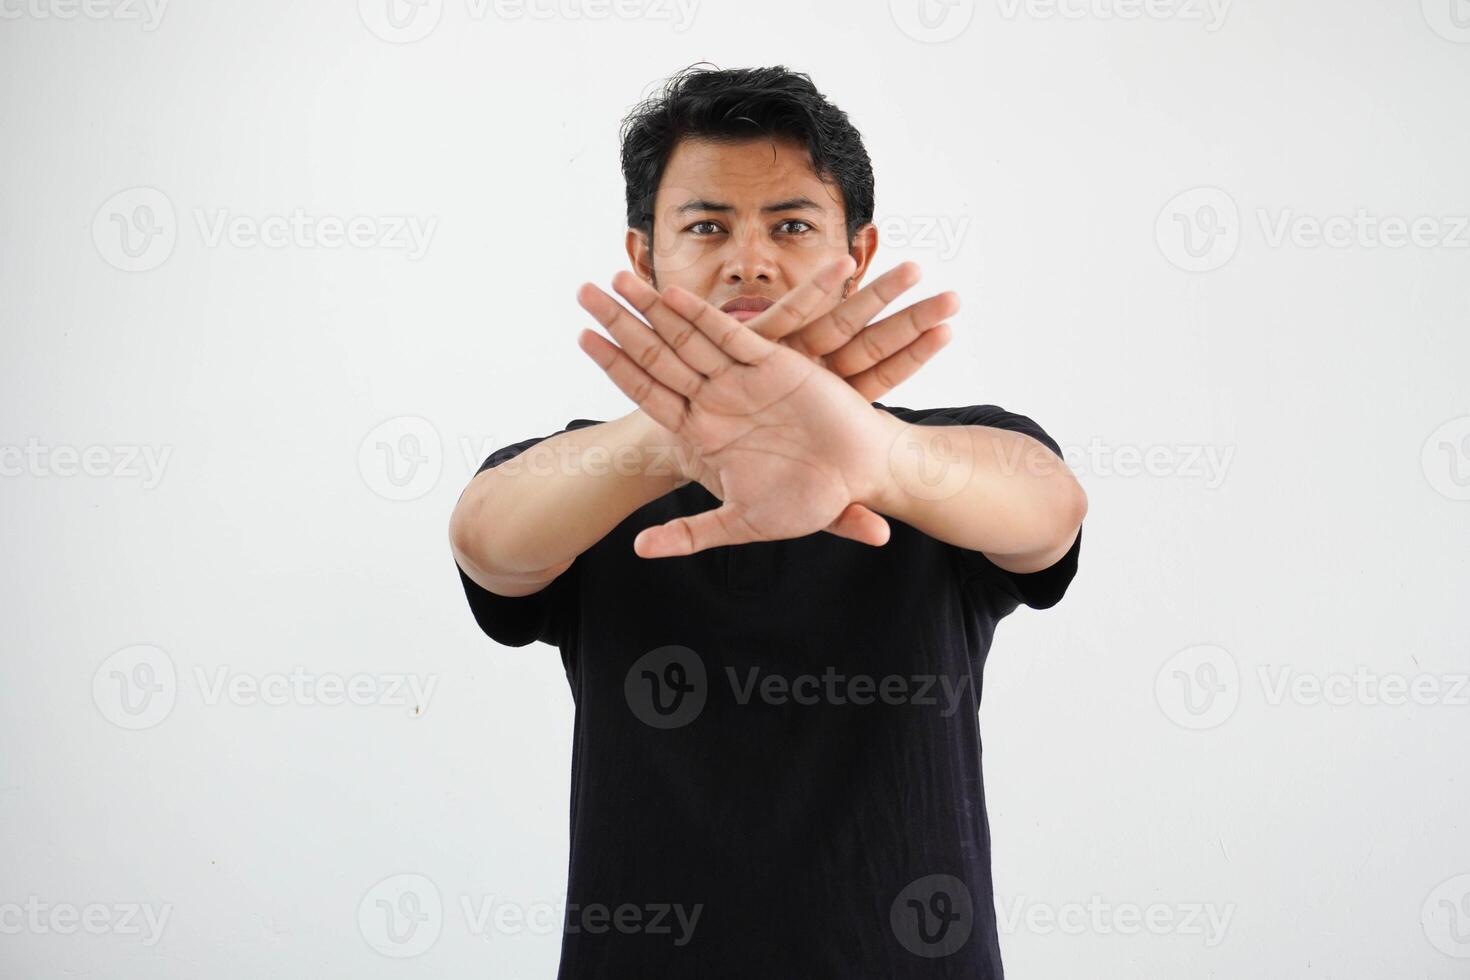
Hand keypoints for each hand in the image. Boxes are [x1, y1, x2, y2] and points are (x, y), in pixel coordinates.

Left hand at [576, 255, 917, 558]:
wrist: (859, 480)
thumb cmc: (807, 501)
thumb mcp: (742, 523)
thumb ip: (691, 534)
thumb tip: (639, 551)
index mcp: (702, 433)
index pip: (646, 391)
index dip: (615, 364)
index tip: (582, 337)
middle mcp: (716, 399)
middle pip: (656, 354)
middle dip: (620, 322)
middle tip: (583, 291)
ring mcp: (741, 379)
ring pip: (687, 337)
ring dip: (653, 307)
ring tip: (617, 276)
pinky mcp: (775, 363)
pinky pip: (731, 336)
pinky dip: (702, 317)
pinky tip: (672, 295)